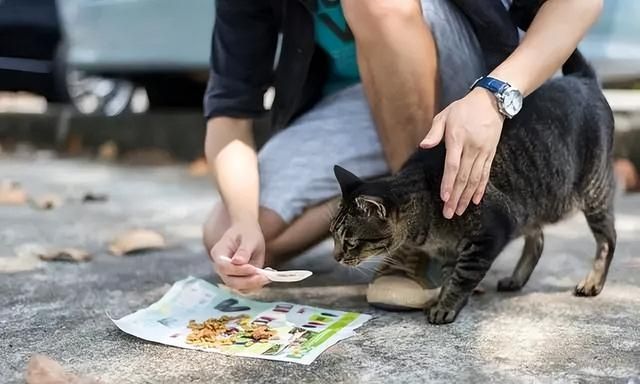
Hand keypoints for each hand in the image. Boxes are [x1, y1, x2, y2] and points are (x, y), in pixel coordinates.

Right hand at [209, 220, 269, 291]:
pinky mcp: (238, 279)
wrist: (247, 233)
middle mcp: (220, 267)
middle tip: (263, 277)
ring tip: (266, 277)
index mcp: (218, 253)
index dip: (237, 270)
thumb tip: (238, 262)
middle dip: (247, 281)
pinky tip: (265, 278)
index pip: (224, 267)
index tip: (252, 268)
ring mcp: (228, 274)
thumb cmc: (246, 233)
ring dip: (252, 285)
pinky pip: (244, 287)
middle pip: (229, 280)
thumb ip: (244, 250)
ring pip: (237, 287)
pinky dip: (255, 285)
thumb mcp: (248, 238)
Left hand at [420, 87, 504, 217]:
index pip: (452, 166)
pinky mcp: (491, 154)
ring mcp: (483, 152)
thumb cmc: (463, 108)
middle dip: (456, 197)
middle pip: (463, 177)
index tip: (444, 198)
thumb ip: (434, 132)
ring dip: (467, 197)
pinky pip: (486, 174)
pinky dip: (481, 188)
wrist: (492, 101)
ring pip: (475, 179)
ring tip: (459, 211)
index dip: (448, 183)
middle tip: (449, 213)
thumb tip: (424, 145)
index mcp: (457, 139)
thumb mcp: (444, 115)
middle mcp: (471, 148)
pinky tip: (475, 200)